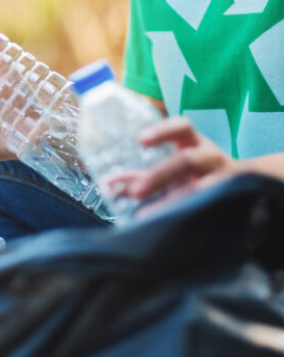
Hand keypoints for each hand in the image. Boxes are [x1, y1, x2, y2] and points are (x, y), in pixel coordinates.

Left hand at [107, 117, 241, 206]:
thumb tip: (106, 184)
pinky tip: (168, 228)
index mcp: (195, 143)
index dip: (162, 131)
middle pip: (187, 161)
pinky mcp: (229, 202)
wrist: (249, 183)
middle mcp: (210, 158)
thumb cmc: (197, 173)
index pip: (182, 128)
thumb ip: (139, 175)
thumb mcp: (173, 167)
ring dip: (173, 201)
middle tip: (136, 191)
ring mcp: (224, 180)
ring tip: (147, 216)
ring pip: (202, 188)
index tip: (140, 140)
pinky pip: (209, 210)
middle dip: (160, 175)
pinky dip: (188, 217)